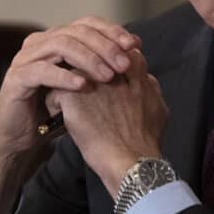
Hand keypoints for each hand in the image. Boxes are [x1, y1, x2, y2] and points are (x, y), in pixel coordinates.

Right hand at [0, 16, 139, 213]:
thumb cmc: (54, 110)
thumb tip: (136, 51)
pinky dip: (64, 76)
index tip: (135, 45)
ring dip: (88, 59)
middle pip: (76, 31)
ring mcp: (26, 58)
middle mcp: (40, 42)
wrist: (20, 136)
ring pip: (60, 45)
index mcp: (56, 39)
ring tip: (108, 76)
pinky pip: (42, 71)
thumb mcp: (83, 85)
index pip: (87, 23)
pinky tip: (83, 86)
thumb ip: (102, 67)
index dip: (112, 31)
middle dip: (104, 45)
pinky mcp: (16, 78)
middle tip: (124, 64)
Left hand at [48, 48, 167, 197]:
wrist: (130, 162)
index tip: (100, 72)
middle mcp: (112, 72)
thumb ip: (151, 89)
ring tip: (65, 97)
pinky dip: (54, 101)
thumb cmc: (146, 142)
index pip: (118, 51)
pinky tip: (56, 114)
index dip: (107, 58)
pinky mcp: (72, 96)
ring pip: (69, 69)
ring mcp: (90, 82)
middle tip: (76, 80)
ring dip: (66, 80)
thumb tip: (147, 79)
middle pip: (90, 55)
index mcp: (134, 72)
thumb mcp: (158, 109)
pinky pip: (55, 90)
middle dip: (82, 64)